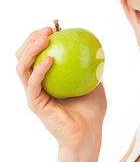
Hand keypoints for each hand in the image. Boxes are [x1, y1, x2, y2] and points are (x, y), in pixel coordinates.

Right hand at [15, 26, 106, 149]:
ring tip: (44, 38)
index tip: (55, 27)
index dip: (40, 38)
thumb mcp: (95, 81)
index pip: (37, 53)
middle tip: (47, 29)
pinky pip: (33, 84)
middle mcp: (37, 84)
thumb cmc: (92, 111)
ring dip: (30, 49)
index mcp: (48, 78)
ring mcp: (33, 94)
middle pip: (23, 56)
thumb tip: (94, 43)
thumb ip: (91, 64)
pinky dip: (39, 70)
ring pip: (22, 66)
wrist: (88, 134)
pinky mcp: (35, 104)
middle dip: (30, 39)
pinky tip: (49, 60)